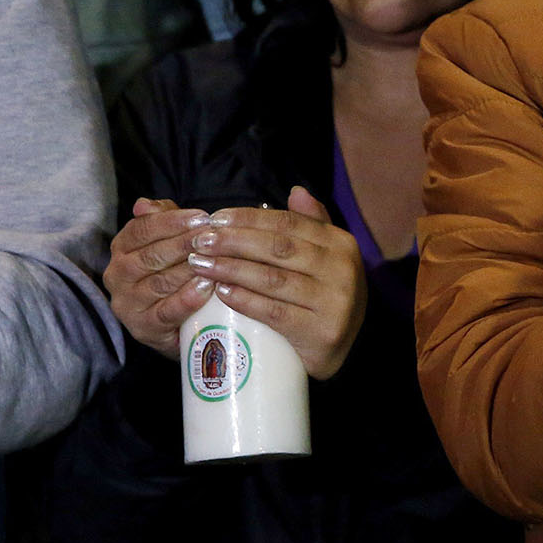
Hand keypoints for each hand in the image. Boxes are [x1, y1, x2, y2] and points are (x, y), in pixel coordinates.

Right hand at [103, 197, 215, 359]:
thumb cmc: (173, 271)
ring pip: (159, 283)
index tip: (202, 216)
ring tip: (214, 260)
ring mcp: (128, 304)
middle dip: (184, 244)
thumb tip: (144, 204)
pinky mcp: (143, 328)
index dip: (172, 222)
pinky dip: (187, 299)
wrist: (177, 321)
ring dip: (188, 270)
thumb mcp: (167, 241)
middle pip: (151, 255)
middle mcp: (118, 275)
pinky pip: (166, 312)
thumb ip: (160, 219)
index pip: (141, 230)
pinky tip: (206, 287)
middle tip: (212, 237)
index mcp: (121, 249)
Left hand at [182, 187, 367, 379]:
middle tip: (199, 241)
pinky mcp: (321, 332)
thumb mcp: (327, 258)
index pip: (290, 223)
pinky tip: (222, 292)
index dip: (250, 218)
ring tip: (200, 264)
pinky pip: (276, 312)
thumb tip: (296, 191)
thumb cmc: (323, 298)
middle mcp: (342, 269)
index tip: (215, 218)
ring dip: (232, 269)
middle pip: (279, 248)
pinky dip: (247, 300)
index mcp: (341, 244)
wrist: (343, 351)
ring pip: (273, 279)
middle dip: (234, 241)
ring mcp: (334, 302)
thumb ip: (313, 224)